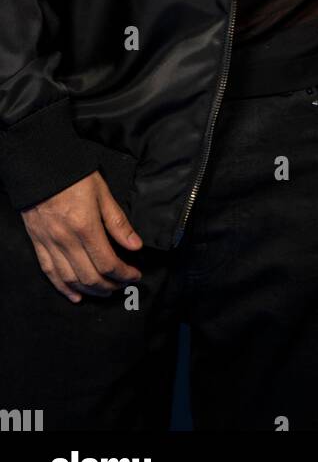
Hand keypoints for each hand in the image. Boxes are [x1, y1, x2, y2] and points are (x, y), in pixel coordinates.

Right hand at [21, 170, 143, 302]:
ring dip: (90, 291)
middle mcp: (66, 241)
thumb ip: (118, 222)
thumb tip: (135, 245)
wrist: (40, 166)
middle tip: (123, 285)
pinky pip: (50, 273)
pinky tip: (75, 295)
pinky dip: (63, 288)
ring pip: (71, 279)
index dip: (124, 274)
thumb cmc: (74, 176)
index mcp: (85, 227)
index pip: (108, 263)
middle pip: (90, 277)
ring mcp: (50, 244)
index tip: (135, 275)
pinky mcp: (38, 244)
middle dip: (110, 286)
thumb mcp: (102, 192)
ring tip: (105, 291)